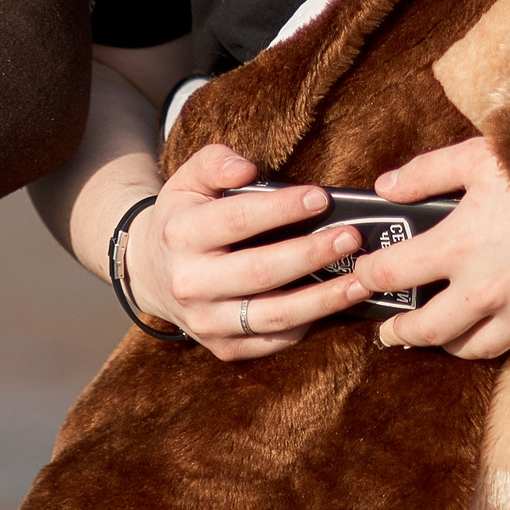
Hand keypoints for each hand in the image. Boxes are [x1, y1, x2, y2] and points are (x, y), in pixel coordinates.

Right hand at [125, 144, 376, 360]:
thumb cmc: (182, 218)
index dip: (282, 209)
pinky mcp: (222, 347)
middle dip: (310, 254)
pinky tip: (333, 305)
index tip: (320, 198)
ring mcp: (205, 321)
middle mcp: (189, 282)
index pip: (237, 220)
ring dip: (322, 300)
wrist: (150, 272)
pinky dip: (306, 326)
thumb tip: (247, 168)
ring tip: (358, 280)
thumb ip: (214, 162)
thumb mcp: (187, 180)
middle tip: (350, 238)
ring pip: (272, 316)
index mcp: (180, 234)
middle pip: (260, 272)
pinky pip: (272, 341)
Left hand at [358, 136, 509, 359]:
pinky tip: (498, 329)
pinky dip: (506, 345)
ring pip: (473, 349)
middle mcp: (484, 289)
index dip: (368, 275)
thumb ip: (426, 173)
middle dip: (400, 331)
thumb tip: (385, 188)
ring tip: (438, 335)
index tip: (361, 275)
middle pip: (427, 329)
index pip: (391, 272)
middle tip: (388, 331)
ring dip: (449, 344)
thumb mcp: (479, 156)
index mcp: (458, 245)